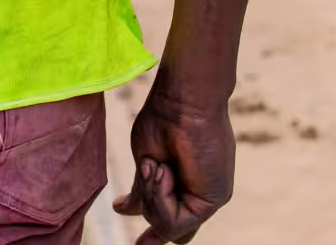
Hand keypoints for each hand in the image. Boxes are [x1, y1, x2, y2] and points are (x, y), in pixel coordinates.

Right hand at [113, 81, 234, 242]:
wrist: (182, 103)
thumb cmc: (162, 121)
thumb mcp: (146, 159)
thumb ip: (142, 189)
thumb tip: (124, 210)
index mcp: (178, 182)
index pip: (169, 219)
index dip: (152, 235)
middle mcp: (193, 194)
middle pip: (162, 225)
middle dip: (149, 203)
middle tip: (151, 168)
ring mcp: (202, 198)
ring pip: (166, 227)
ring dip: (152, 197)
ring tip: (158, 165)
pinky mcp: (211, 201)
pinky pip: (176, 222)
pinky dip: (162, 199)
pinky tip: (164, 172)